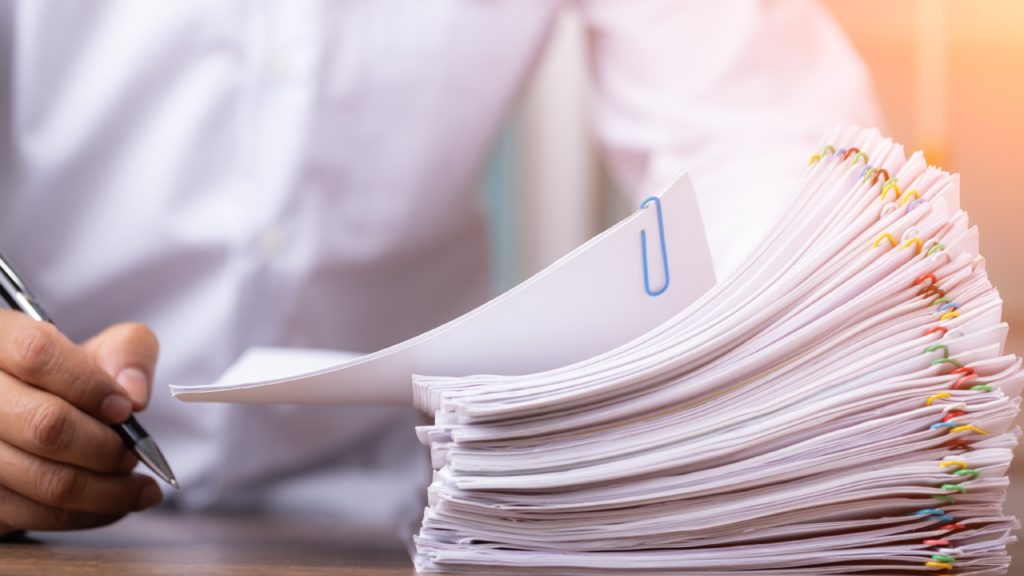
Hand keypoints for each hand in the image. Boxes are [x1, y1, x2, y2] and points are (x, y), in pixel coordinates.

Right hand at [0, 311, 162, 535]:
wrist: (35, 416)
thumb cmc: (72, 379)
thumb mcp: (103, 348)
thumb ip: (128, 352)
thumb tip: (134, 393)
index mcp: (0, 340)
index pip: (37, 354)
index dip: (89, 384)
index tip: (124, 408)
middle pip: (45, 425)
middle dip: (105, 445)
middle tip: (134, 452)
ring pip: (45, 479)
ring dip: (106, 488)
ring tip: (135, 481)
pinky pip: (40, 515)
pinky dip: (91, 513)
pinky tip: (117, 500)